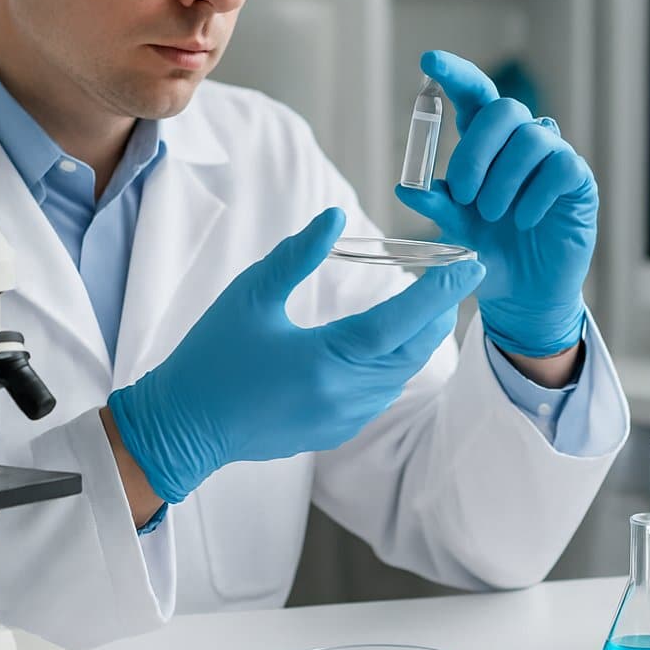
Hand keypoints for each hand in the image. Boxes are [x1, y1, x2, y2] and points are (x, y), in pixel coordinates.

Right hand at [106, 207, 485, 502]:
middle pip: (412, 350)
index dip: (438, 291)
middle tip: (456, 277)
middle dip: (439, 312)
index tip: (468, 265)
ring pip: (401, 374)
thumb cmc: (210, 358)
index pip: (400, 321)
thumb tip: (334, 218)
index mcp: (326, 359)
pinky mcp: (334, 431)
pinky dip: (395, 363)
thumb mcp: (250, 296)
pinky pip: (381, 393)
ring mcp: (342, 418)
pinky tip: (390, 342)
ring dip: (419, 339)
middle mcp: (344, 394)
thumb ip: (297, 256)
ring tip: (431, 303)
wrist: (181, 428)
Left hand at [396, 49, 597, 358]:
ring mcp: (552, 156)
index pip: (475, 96)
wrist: (524, 293)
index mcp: (486, 144)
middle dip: (477, 149)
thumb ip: (436, 203)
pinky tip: (525, 222)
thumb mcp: (454, 228)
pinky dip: (534, 196)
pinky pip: (560, 166)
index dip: (455, 74)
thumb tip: (406, 187)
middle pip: (504, 110)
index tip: (428, 61)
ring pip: (531, 138)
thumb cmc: (489, 251)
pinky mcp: (578, 180)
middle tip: (462, 193)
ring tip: (492, 216)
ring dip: (503, 180)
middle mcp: (520, 141)